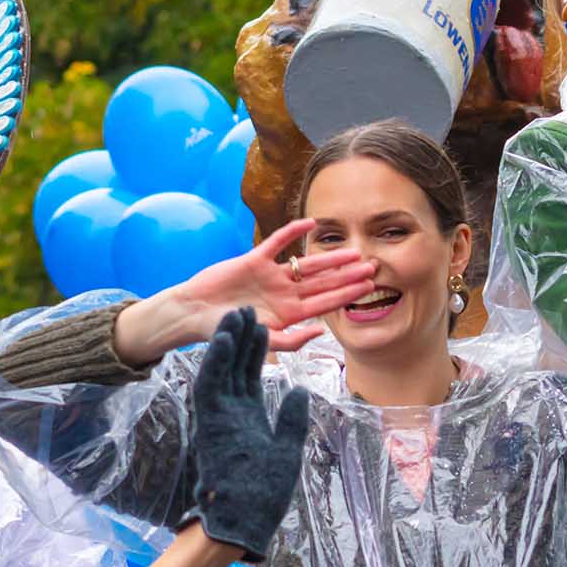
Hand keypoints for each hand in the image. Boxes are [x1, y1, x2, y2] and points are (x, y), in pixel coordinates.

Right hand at [113, 218, 375, 364]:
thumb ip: (291, 341)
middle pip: (323, 281)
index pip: (325, 302)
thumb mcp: (262, 342)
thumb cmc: (225, 332)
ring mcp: (270, 275)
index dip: (347, 294)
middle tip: (373, 265)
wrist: (193, 315)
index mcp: (288, 314)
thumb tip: (320, 332)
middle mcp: (284, 293)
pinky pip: (277, 243)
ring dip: (330, 256)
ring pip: (307, 263)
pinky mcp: (254, 260)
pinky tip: (311, 224)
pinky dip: (293, 233)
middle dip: (348, 275)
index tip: (370, 287)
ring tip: (354, 250)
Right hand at [185, 308, 314, 560]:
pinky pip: (210, 386)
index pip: (250, 375)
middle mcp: (230, 413)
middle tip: (244, 308)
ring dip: (225, 342)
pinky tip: (224, 340)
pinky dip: (215, 362)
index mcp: (248, 417)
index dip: (255, 349)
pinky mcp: (209, 423)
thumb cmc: (265, 492)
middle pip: (235, 367)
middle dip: (240, 338)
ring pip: (220, 370)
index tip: (260, 325)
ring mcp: (218, 417)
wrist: (247, 518)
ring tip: (233, 314)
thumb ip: (291, 418)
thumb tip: (299, 390)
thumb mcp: (287, 448)